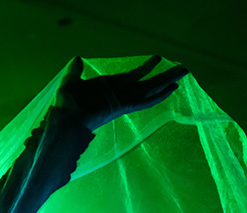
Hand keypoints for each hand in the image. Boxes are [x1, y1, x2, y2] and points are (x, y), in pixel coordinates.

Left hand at [55, 55, 188, 130]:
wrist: (62, 120)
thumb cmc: (63, 105)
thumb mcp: (69, 83)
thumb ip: (75, 72)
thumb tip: (77, 59)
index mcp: (108, 87)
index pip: (132, 76)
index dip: (145, 68)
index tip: (157, 58)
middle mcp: (119, 94)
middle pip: (147, 83)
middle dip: (164, 76)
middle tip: (182, 67)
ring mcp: (122, 100)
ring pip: (150, 90)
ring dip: (167, 82)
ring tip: (184, 72)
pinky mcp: (122, 107)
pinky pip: (144, 101)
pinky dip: (158, 96)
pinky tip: (172, 89)